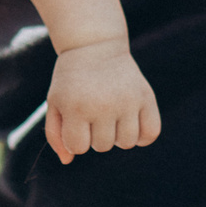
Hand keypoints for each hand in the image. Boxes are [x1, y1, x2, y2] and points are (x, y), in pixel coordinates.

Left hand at [44, 39, 160, 163]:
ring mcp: (127, 101)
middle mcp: (103, 105)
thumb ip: (55, 135)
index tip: (75, 121)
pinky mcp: (146, 96)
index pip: (79, 148)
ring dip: (118, 135)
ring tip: (111, 115)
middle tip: (93, 111)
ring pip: (127, 143)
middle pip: (103, 146)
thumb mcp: (54, 103)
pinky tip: (131, 122)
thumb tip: (68, 161)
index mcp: (76, 107)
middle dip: (95, 134)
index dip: (75, 138)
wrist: (94, 46)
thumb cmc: (71, 80)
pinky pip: (151, 133)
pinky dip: (142, 135)